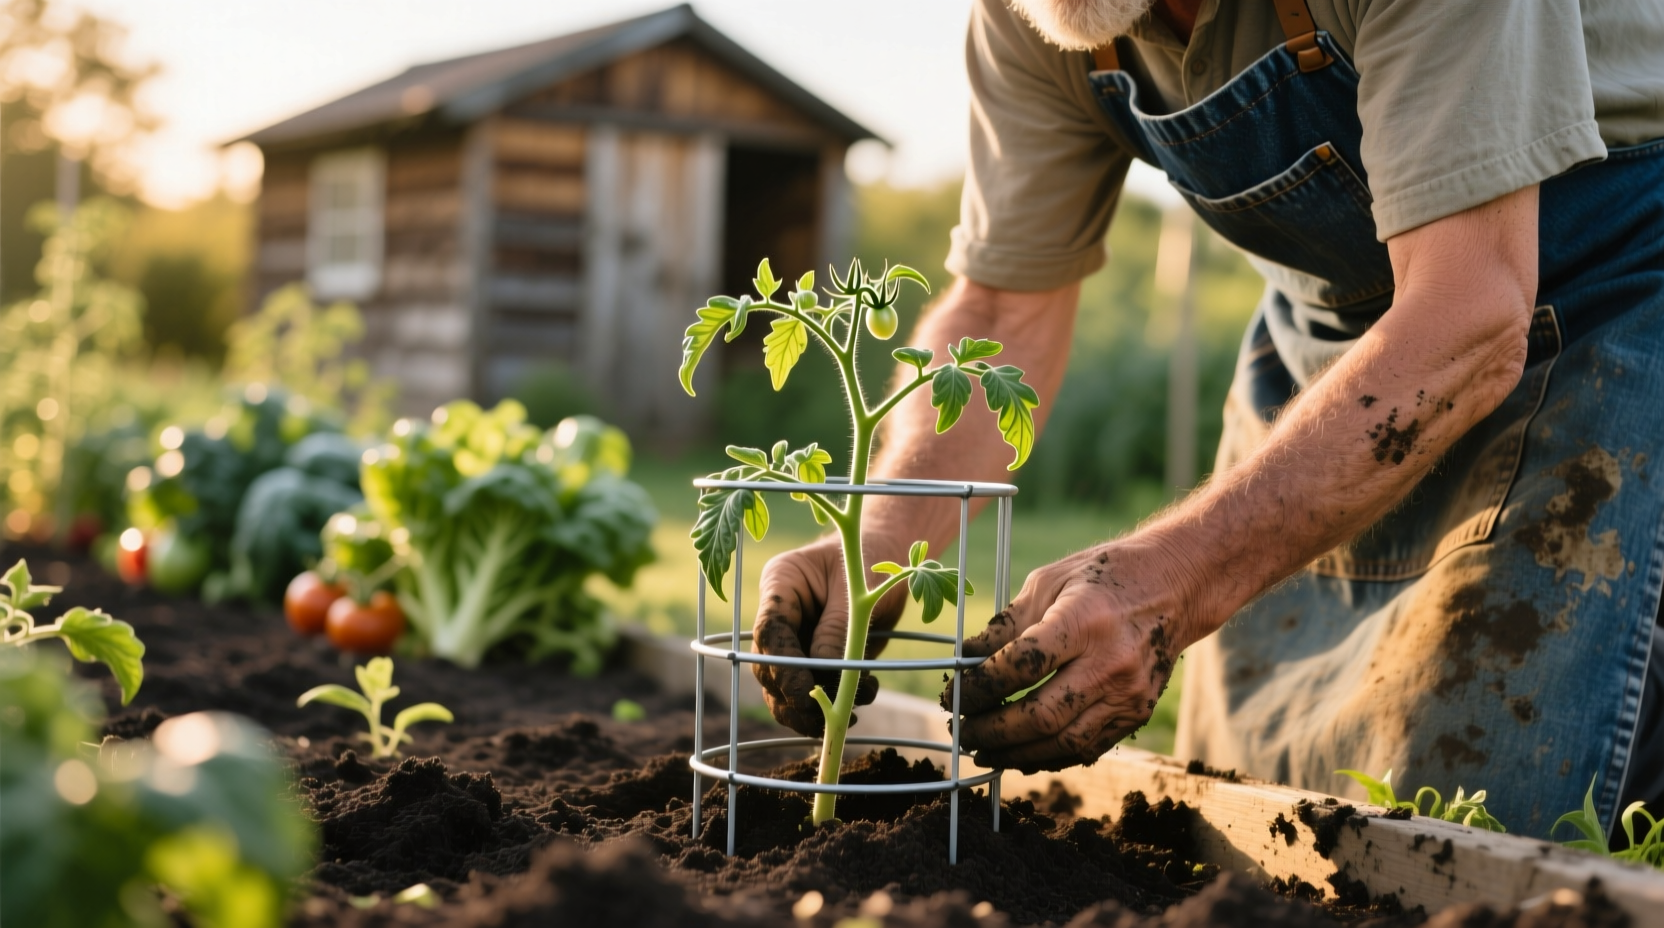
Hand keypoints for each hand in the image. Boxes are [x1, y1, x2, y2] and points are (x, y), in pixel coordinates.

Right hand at [751, 537, 907, 734]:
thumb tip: (823, 676)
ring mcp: (795, 638)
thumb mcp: (856, 591)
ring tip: (849, 714)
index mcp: (781, 584)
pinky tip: (863, 695)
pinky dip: (833, 702)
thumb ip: (837, 631)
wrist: (890, 557)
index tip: (803, 694)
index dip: (783, 667)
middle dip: (793, 697)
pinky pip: (811, 689)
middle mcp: (782, 614)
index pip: (770, 632)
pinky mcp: (813, 657)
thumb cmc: (871, 560)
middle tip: (823, 716)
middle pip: (769, 665)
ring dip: (810, 710)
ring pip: (783, 687)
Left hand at [943, 541, 1193, 772]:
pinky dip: (1048, 757)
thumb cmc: (1105, 577)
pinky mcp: (1136, 713)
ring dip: (1015, 753)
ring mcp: (1128, 694)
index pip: (1020, 667)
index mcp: (1083, 622)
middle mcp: (1110, 663)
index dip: (979, 688)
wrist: (1177, 586)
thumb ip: (1006, 625)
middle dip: (992, 730)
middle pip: (1041, 716)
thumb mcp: (1049, 582)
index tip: (953, 694)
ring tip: (983, 750)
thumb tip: (964, 661)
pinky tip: (1020, 754)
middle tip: (962, 730)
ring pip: (1063, 743)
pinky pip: (1086, 748)